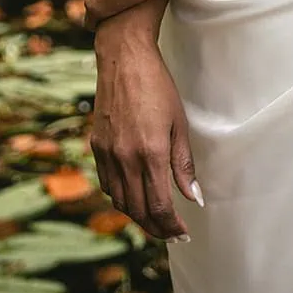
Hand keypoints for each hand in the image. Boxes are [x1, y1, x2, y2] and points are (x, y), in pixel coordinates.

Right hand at [91, 28, 201, 240]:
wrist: (124, 58)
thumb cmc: (157, 86)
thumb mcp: (179, 123)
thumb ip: (184, 164)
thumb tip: (194, 198)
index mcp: (150, 153)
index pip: (159, 206)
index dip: (171, 226)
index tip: (182, 233)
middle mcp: (125, 158)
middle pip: (138, 210)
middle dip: (156, 228)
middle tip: (171, 233)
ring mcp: (107, 153)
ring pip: (120, 201)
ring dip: (137, 216)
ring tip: (155, 219)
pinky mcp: (97, 146)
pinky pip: (107, 184)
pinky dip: (120, 197)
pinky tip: (133, 195)